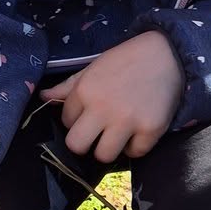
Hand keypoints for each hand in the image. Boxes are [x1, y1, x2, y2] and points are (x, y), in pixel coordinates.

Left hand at [42, 32, 183, 162]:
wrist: (167, 53)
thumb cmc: (125, 60)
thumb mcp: (93, 68)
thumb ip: (68, 87)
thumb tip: (43, 97)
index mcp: (84, 91)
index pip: (66, 121)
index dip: (77, 119)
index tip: (90, 113)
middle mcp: (102, 108)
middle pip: (77, 146)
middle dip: (84, 143)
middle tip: (97, 134)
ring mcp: (127, 121)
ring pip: (103, 156)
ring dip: (109, 148)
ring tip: (117, 135)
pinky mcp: (150, 129)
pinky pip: (134, 153)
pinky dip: (135, 146)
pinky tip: (137, 132)